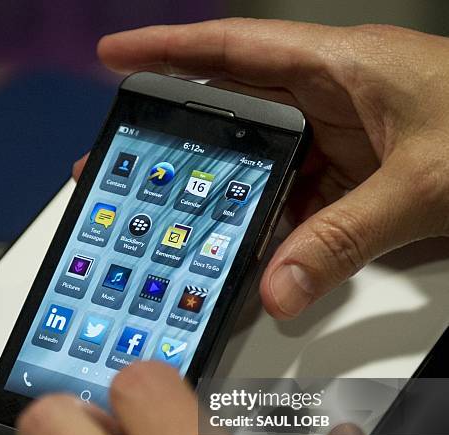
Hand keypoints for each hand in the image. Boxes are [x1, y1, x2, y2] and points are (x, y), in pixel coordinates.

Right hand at [74, 19, 448, 318]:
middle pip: (235, 113)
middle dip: (179, 139)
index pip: (234, 52)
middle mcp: (332, 97)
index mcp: (339, 67)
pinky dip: (276, 225)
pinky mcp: (356, 174)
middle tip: (129, 166)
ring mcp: (342, 139)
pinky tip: (257, 250)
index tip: (114, 56)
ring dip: (229, 194)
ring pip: (266, 165)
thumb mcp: (422, 184)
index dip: (168, 50)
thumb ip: (346, 238)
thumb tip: (279, 288)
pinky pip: (299, 198)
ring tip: (183, 220)